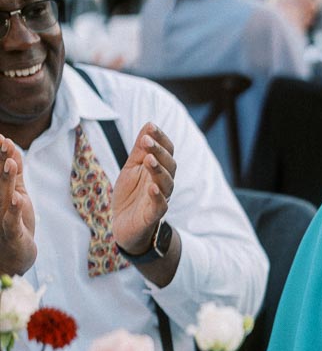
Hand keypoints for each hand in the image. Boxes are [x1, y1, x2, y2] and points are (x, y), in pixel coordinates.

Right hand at [0, 134, 36, 273]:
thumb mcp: (16, 195)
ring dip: (7, 180)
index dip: (0, 155)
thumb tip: (13, 152)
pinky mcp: (11, 233)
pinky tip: (17, 199)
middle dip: (0, 160)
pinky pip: (12, 221)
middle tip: (2, 141)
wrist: (12, 258)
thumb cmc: (13, 223)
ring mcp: (2, 217)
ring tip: (10, 164)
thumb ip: (15, 175)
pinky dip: (14, 210)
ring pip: (5, 196)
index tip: (1, 137)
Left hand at [111, 123, 175, 254]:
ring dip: (159, 170)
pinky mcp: (153, 216)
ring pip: (167, 183)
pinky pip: (160, 206)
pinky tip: (152, 187)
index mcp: (158, 169)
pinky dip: (158, 196)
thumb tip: (149, 124)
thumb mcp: (131, 168)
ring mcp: (160, 199)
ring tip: (149, 159)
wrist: (123, 226)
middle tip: (146, 140)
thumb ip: (139, 150)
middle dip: (159, 151)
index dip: (160, 138)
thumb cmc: (130, 195)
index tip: (150, 126)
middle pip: (169, 164)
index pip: (166, 150)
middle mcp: (163, 182)